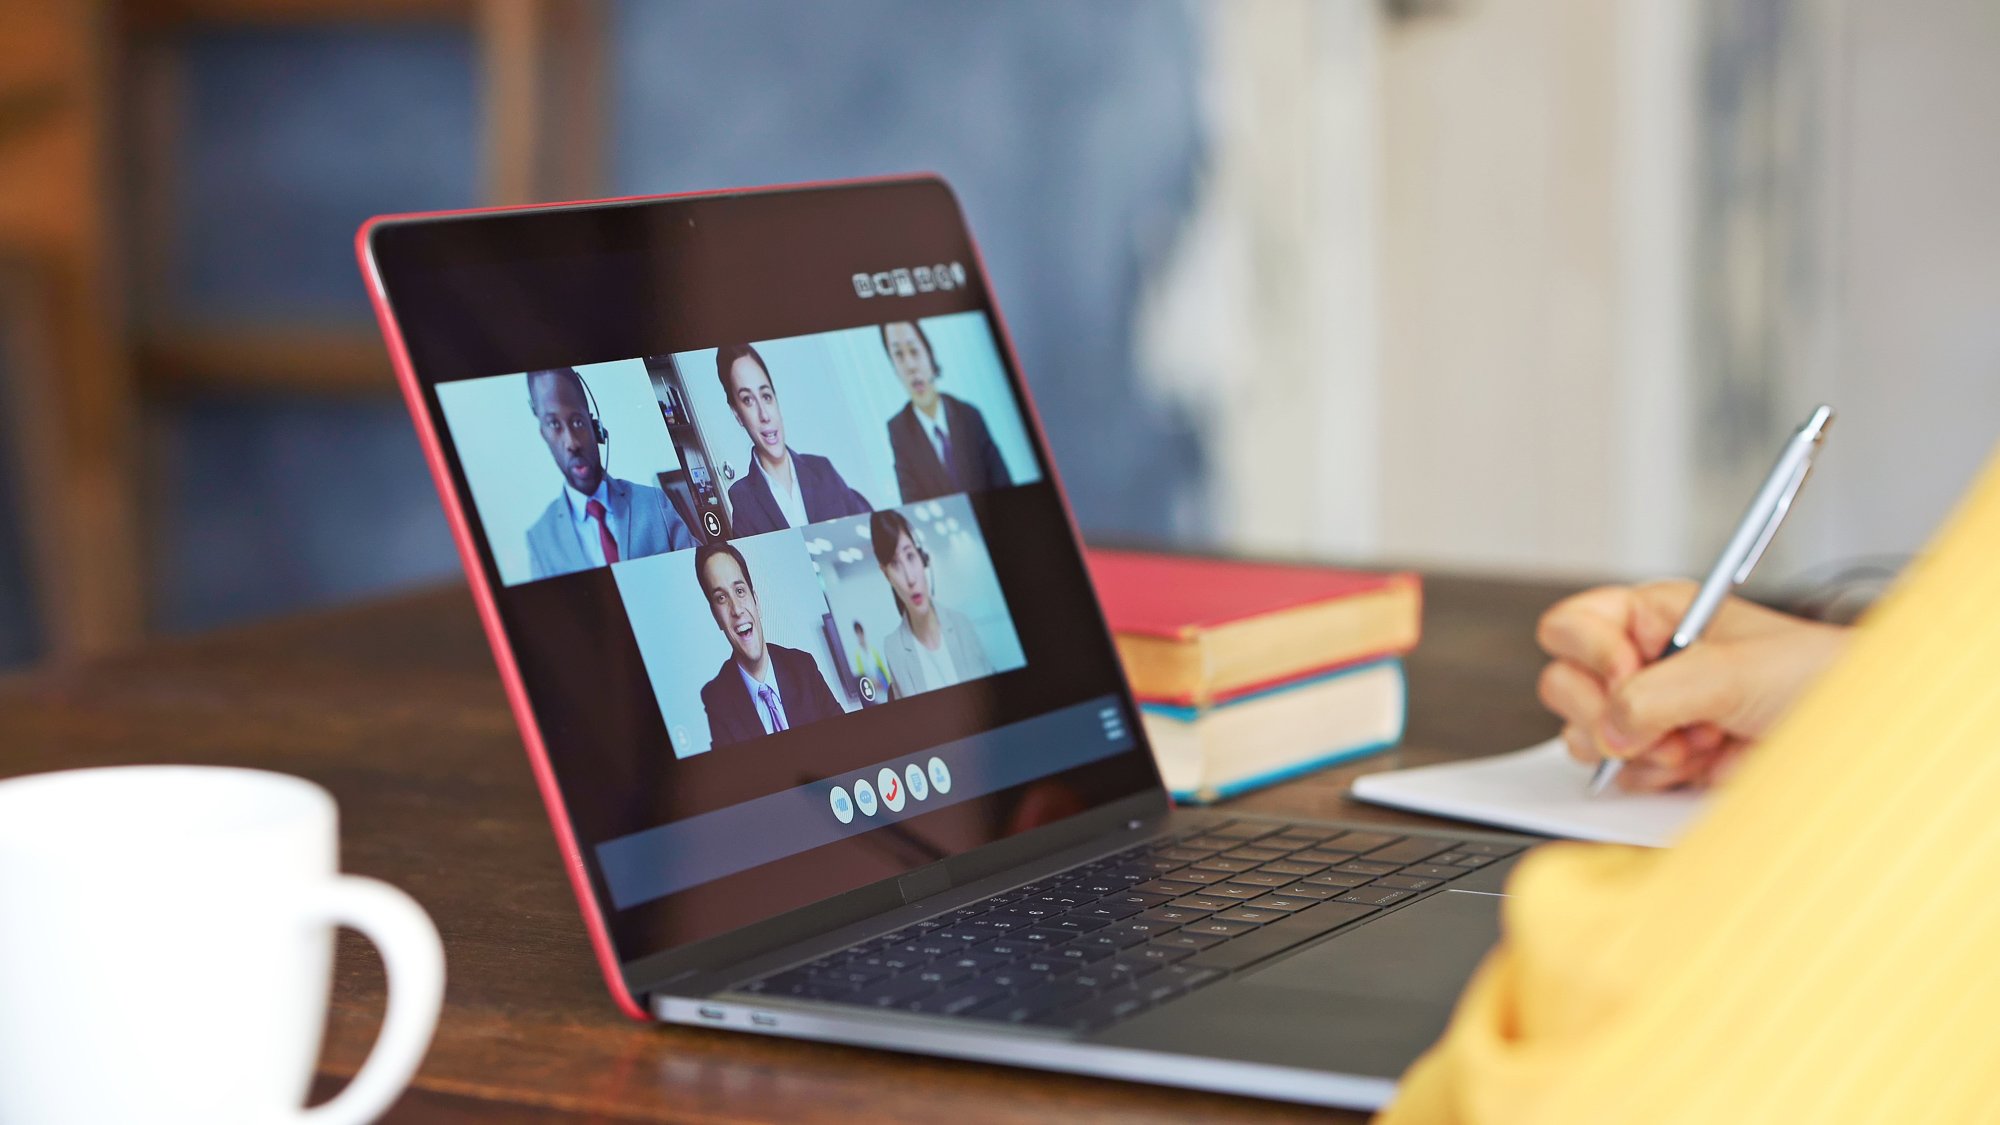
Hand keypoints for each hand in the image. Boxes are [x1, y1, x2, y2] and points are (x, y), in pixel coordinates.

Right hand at [1534, 581, 1848, 791]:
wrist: (1858, 736)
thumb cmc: (1815, 678)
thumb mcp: (1736, 671)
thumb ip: (1661, 693)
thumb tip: (1609, 727)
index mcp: (1653, 616)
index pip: (1571, 626)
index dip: (1593, 655)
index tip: (1631, 676)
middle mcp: (1639, 661)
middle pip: (1563, 683)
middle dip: (1609, 712)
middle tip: (1660, 723)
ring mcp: (1644, 713)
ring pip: (1583, 734)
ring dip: (1636, 749)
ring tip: (1693, 743)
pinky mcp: (1655, 757)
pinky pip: (1615, 773)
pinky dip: (1651, 777)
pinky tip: (1696, 766)